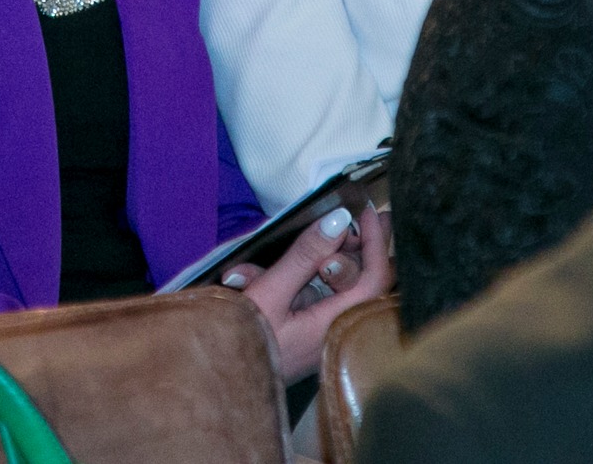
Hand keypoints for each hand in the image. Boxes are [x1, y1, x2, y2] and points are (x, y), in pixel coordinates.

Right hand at [220, 201, 392, 381]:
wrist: (215, 381)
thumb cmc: (243, 341)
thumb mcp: (269, 293)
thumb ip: (304, 256)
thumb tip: (339, 221)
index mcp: (336, 324)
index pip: (375, 278)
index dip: (377, 242)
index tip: (365, 212)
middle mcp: (335, 330)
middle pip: (360, 280)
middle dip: (350, 247)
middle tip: (340, 219)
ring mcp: (320, 331)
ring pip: (335, 286)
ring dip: (315, 260)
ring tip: (296, 241)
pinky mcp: (304, 331)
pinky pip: (312, 296)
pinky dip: (295, 277)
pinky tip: (251, 274)